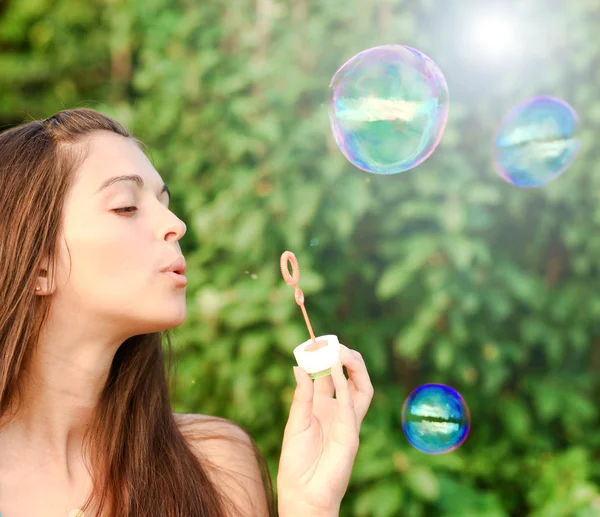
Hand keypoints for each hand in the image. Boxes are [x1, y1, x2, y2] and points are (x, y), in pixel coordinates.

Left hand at [277, 344, 373, 515]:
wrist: (302, 493)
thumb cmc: (297, 461)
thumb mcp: (295, 422)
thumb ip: (301, 396)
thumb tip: (298, 367)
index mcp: (323, 406)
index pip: (329, 374)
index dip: (325, 357)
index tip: (316, 342)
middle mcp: (338, 410)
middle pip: (351, 377)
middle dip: (346, 358)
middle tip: (332, 344)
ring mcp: (348, 421)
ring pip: (361, 387)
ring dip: (354, 368)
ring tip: (341, 351)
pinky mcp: (351, 434)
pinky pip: (352, 405)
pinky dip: (345, 385)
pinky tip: (336, 369)